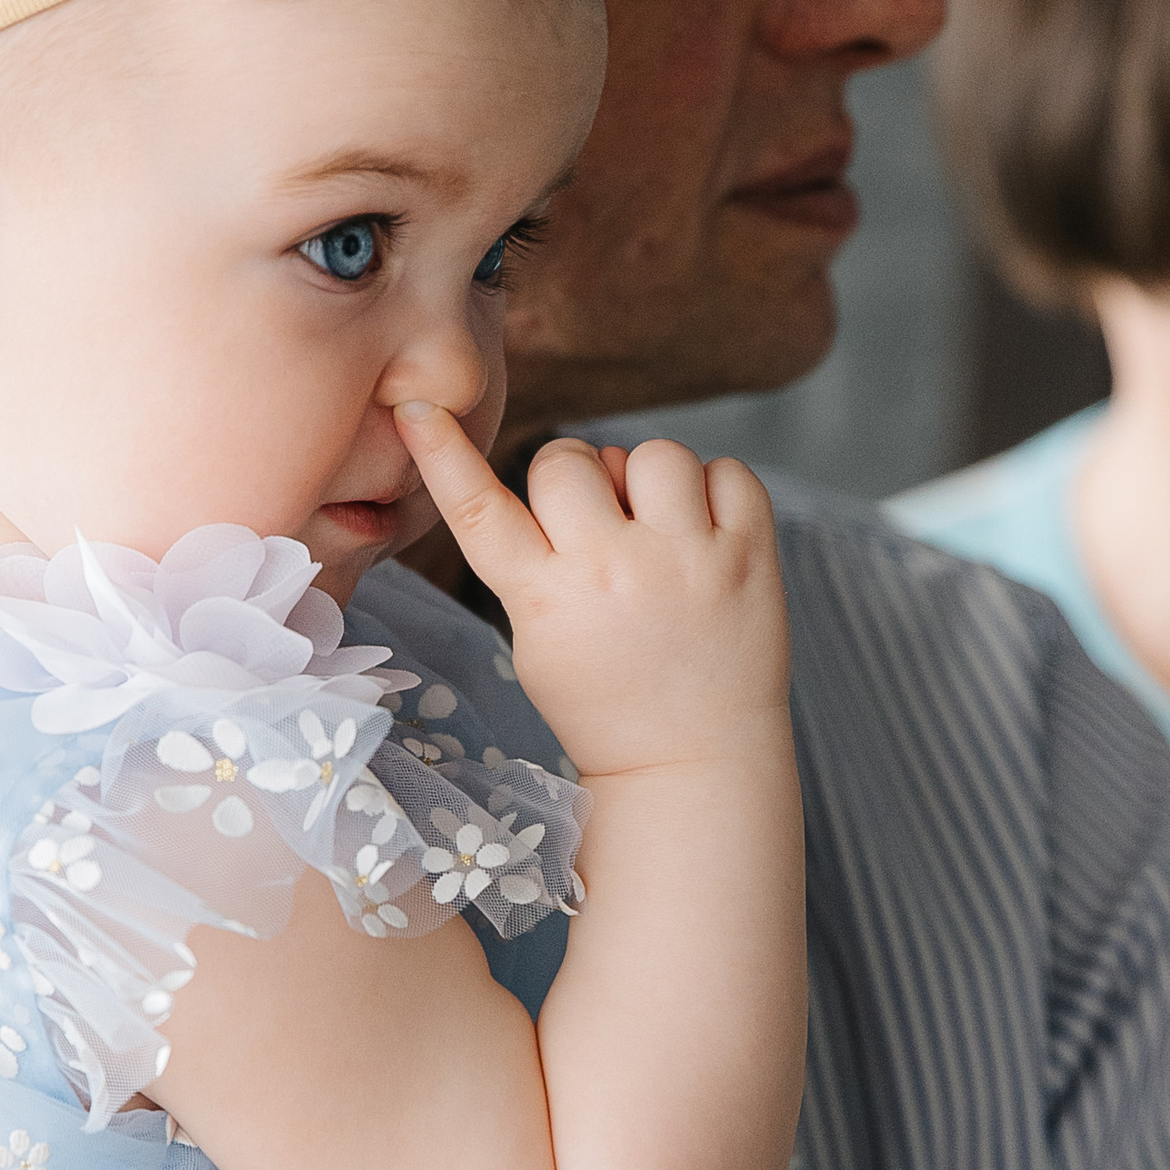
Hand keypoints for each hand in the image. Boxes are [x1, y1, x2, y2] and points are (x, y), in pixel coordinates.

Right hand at [395, 403, 788, 780]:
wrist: (691, 764)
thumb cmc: (606, 701)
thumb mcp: (538, 642)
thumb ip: (536, 559)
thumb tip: (580, 463)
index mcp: (545, 600)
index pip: (479, 510)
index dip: (442, 453)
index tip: (421, 405)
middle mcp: (612, 572)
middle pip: (567, 459)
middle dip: (578, 482)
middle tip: (603, 534)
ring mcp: (686, 562)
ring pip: (651, 453)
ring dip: (651, 484)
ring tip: (661, 538)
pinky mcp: (748, 559)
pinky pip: (727, 470)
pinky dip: (716, 492)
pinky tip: (708, 539)